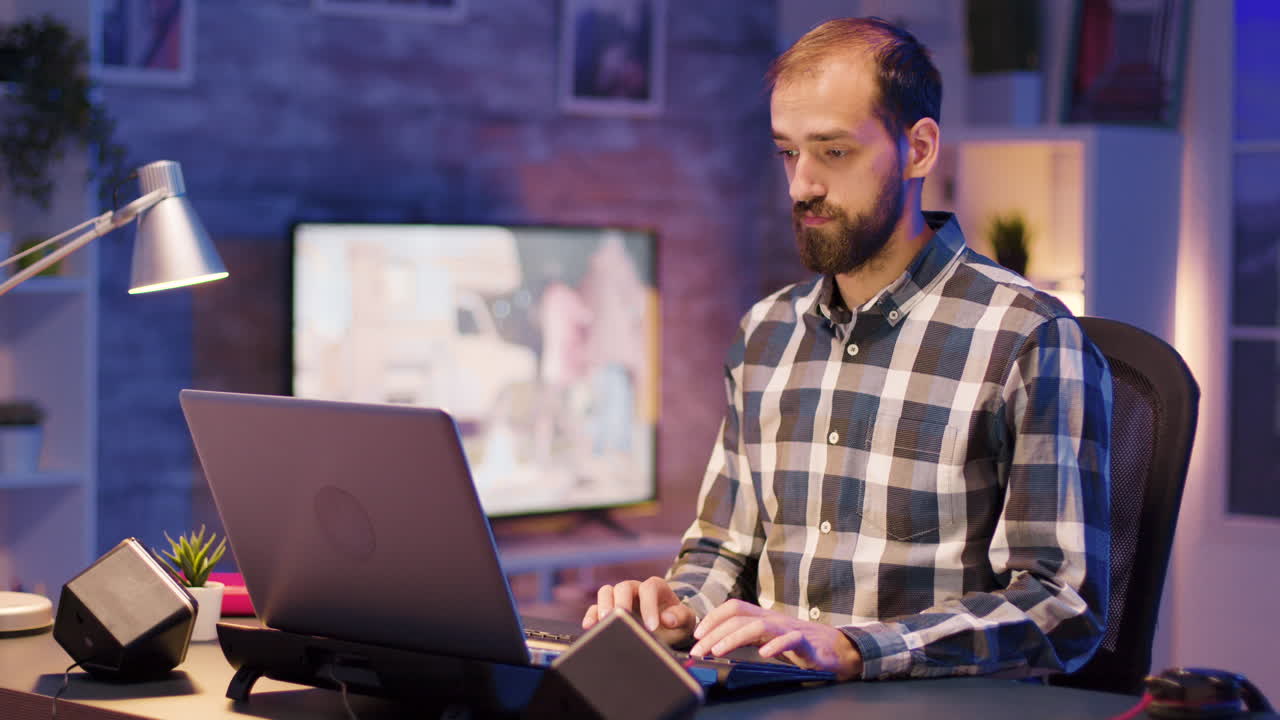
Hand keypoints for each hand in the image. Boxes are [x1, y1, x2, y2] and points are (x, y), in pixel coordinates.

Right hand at [582, 577, 696, 646]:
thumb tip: (668, 618)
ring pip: (606, 592)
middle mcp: (635, 588)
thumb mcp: (685, 621)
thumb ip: (680, 617)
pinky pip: (595, 608)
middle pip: (623, 587)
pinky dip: (592, 615)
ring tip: (606, 621)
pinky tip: (590, 626)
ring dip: (604, 605)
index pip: (649, 588)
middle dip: (622, 603)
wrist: (667, 630)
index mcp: (655, 587)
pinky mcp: (609, 610)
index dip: (649, 606)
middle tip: (623, 619)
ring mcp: (620, 598)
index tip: (651, 627)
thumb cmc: (676, 623)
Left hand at [688, 600, 862, 680]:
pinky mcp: (807, 642)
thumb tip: (714, 643)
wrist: (836, 649)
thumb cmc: (798, 644)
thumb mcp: (767, 637)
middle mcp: (773, 618)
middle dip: (714, 633)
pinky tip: (763, 654)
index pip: (733, 607)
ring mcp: (789, 628)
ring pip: (759, 626)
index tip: (696, 634)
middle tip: (698, 649)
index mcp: (763, 616)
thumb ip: (745, 637)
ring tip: (718, 650)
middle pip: (739, 618)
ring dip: (734, 638)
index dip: (712, 617)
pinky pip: (790, 640)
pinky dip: (775, 646)